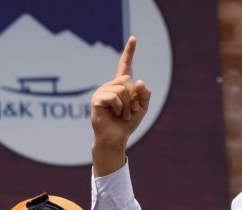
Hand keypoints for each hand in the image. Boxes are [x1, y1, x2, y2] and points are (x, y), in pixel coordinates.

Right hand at [91, 37, 151, 175]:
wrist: (115, 138)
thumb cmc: (126, 124)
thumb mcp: (141, 108)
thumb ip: (144, 95)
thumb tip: (140, 81)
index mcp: (120, 86)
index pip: (125, 66)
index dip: (129, 52)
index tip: (134, 38)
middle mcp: (110, 86)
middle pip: (128, 80)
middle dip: (133, 98)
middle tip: (130, 111)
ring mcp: (102, 91)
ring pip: (122, 89)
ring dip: (127, 105)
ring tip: (123, 115)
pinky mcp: (97, 99)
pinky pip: (114, 97)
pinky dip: (119, 107)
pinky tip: (115, 114)